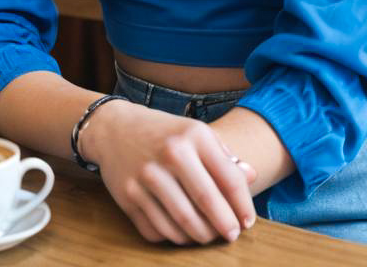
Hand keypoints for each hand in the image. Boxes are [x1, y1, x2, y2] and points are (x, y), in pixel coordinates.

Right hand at [80, 98, 256, 245]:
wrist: (115, 128)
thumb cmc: (165, 133)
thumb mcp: (196, 133)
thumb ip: (224, 155)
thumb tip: (251, 176)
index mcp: (193, 135)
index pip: (228, 178)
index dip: (243, 205)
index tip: (248, 221)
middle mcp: (170, 155)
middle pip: (207, 203)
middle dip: (224, 225)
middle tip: (231, 234)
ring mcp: (146, 177)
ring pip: (182, 222)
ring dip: (200, 236)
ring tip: (208, 235)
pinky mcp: (128, 197)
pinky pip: (157, 230)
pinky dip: (173, 237)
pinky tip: (182, 232)